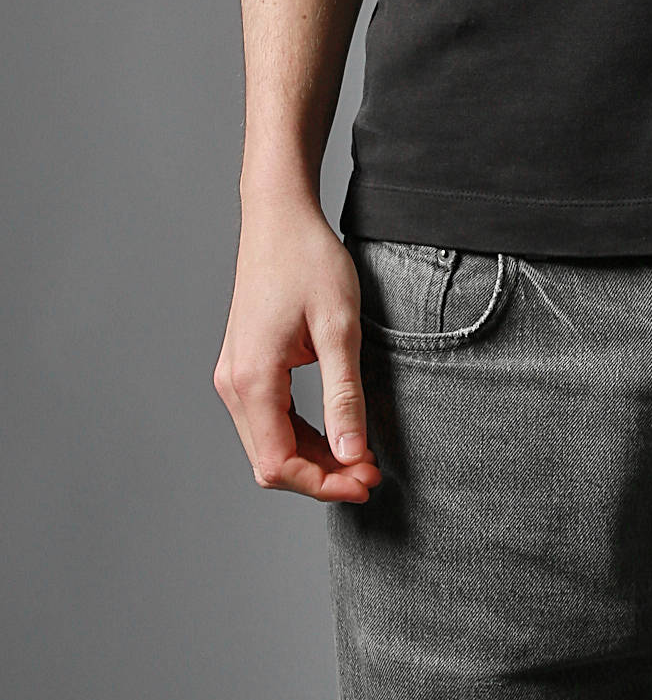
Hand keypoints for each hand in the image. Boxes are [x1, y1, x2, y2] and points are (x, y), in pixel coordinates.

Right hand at [213, 194, 382, 502]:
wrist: (280, 216)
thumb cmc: (309, 260)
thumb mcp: (339, 328)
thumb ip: (344, 396)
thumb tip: (352, 456)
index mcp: (252, 379)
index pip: (278, 464)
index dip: (324, 484)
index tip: (367, 482)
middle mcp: (232, 384)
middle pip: (269, 462)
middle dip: (320, 477)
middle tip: (371, 475)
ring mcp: (234, 375)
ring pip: (268, 443)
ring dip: (312, 458)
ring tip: (360, 457)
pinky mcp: (244, 366)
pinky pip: (269, 419)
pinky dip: (300, 435)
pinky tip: (336, 432)